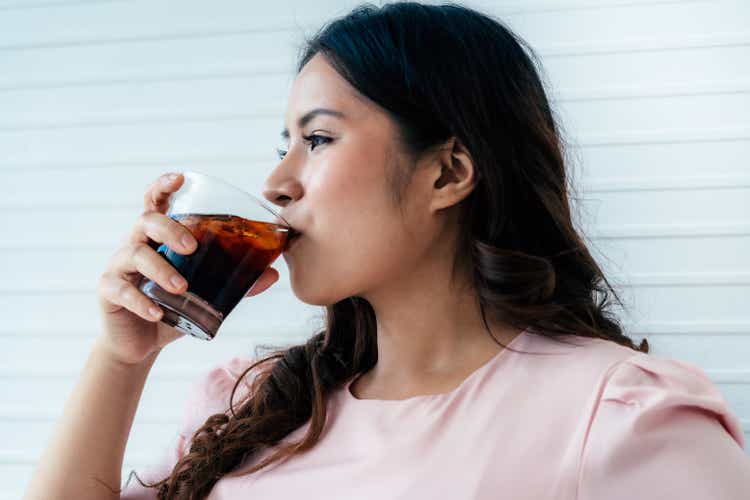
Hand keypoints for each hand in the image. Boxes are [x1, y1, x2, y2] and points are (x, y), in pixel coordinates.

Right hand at [95, 172, 278, 364]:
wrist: (142, 343)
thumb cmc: (174, 307)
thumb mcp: (206, 294)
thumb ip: (236, 282)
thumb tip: (273, 273)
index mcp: (159, 238)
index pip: (156, 202)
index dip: (163, 186)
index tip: (180, 178)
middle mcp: (137, 244)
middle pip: (146, 221)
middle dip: (169, 229)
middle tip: (192, 247)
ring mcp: (119, 267)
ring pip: (134, 254)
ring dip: (160, 269)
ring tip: (182, 288)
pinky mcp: (108, 291)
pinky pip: (121, 289)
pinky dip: (141, 301)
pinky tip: (157, 313)